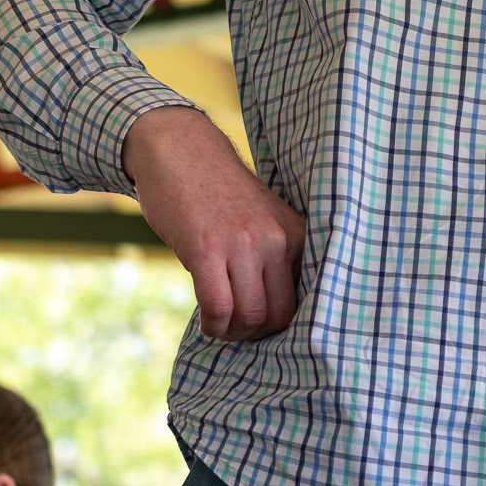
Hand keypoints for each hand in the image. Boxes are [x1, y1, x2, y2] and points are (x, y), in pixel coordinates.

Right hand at [123, 107, 303, 340]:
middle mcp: (275, 238)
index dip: (282, 323)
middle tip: (237, 329)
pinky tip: (206, 321)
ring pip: (249, 317)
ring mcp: (242, 243)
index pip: (306, 300)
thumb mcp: (264, 218)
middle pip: (278, 315)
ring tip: (220, 324)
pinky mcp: (206, 248)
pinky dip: (212, 326)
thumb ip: (276, 258)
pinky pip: (218, 308)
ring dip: (232, 332)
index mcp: (294, 233)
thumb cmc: (218, 193)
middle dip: (256, 334)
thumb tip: (277, 317)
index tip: (262, 324)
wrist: (180, 151)